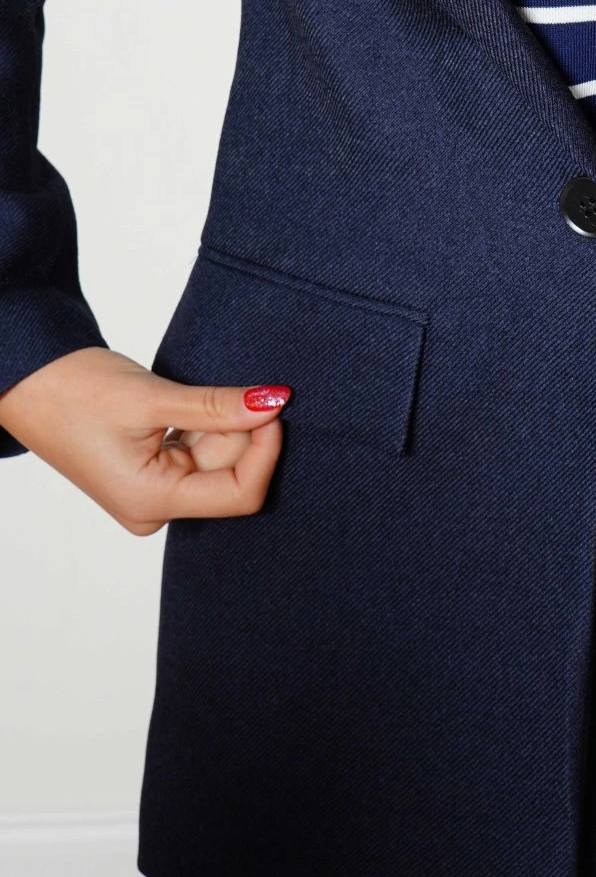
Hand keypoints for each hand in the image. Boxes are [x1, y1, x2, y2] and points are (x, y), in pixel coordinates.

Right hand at [0, 347, 290, 535]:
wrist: (27, 380)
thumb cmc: (73, 391)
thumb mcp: (153, 397)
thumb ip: (217, 406)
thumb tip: (273, 403)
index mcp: (151, 502)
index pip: (239, 494)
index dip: (264, 450)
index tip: (275, 404)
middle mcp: (154, 508)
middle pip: (229, 472)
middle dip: (240, 428)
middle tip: (233, 384)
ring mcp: (153, 492)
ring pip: (216, 457)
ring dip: (220, 421)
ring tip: (192, 391)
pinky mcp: (152, 472)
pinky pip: (197, 449)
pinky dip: (205, 422)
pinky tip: (186, 401)